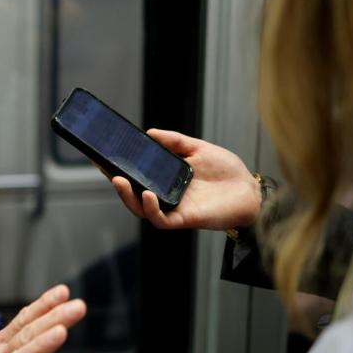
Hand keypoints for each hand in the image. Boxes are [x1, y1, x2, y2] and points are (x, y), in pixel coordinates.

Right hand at [106, 129, 259, 230]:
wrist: (251, 190)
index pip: (136, 176)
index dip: (118, 168)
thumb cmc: (227, 171)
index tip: (101, 157)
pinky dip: (152, 208)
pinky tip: (149, 195)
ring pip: (142, 209)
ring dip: (128, 197)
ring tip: (120, 181)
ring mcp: (174, 208)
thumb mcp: (198, 148)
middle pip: (133, 195)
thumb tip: (150, 133)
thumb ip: (175, 142)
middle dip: (117, 183)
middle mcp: (166, 196)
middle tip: (106, 169)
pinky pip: (161, 219)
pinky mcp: (186, 219)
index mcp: (166, 180)